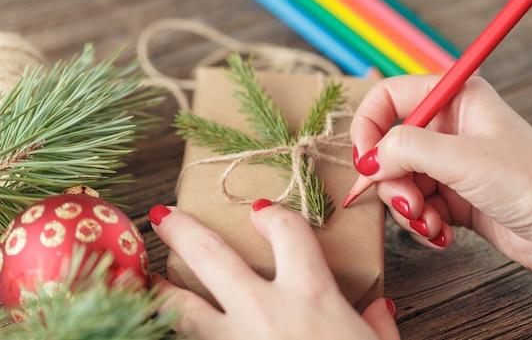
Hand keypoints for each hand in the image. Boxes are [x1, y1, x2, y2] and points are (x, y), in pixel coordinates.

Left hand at [149, 202, 399, 339]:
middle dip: (184, 230)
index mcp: (311, 294)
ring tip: (144, 278)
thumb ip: (378, 327)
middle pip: (212, 254)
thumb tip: (378, 310)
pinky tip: (160, 330)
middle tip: (163, 216)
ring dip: (159, 290)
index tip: (260, 211)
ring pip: (180, 307)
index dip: (272, 215)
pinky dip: (173, 334)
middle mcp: (264, 309)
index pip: (288, 231)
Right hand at [349, 75, 531, 284]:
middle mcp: (449, 126)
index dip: (368, 127)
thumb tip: (367, 160)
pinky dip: (422, 223)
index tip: (364, 161)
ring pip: (399, 181)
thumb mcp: (462, 158)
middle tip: (410, 205)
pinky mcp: (452, 194)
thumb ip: (405, 149)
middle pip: (390, 147)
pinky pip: (416, 205)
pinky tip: (443, 234)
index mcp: (455, 98)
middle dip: (393, 182)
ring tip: (431, 224)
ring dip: (408, 209)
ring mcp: (450, 162)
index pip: (388, 98)